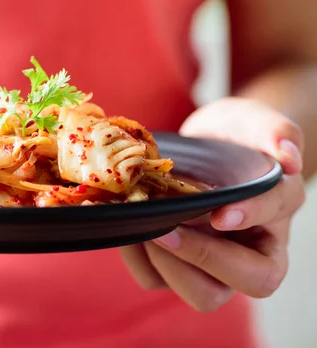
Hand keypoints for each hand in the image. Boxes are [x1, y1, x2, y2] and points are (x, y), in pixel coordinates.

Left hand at [119, 97, 305, 311]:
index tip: (220, 214)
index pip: (279, 229)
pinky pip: (155, 280)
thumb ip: (276, 132)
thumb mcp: (256, 124)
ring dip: (167, 263)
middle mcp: (252, 250)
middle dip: (203, 258)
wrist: (206, 144)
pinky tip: (130, 223)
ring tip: (143, 224)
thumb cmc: (236, 137)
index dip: (250, 225)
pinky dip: (137, 256)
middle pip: (251, 282)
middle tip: (166, 229)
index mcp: (278, 218)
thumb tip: (288, 157)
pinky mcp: (176, 265)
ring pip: (202, 295)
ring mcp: (213, 266)